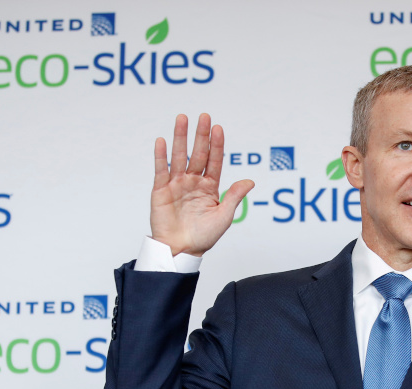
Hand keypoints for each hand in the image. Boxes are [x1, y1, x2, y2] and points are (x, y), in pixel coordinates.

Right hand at [150, 113, 254, 256]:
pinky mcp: (161, 190)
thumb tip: (250, 180)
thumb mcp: (224, 216)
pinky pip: (161, 169)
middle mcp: (193, 182)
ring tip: (182, 118)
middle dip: (201, 135)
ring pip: (179, 156)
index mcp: (209, 187)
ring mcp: (177, 184)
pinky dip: (161, 155)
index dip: (216, 145)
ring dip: (180, 137)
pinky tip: (162, 141)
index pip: (214, 161)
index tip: (218, 128)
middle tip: (204, 116)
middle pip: (198, 154)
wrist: (181, 250)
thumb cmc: (203, 236)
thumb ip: (234, 196)